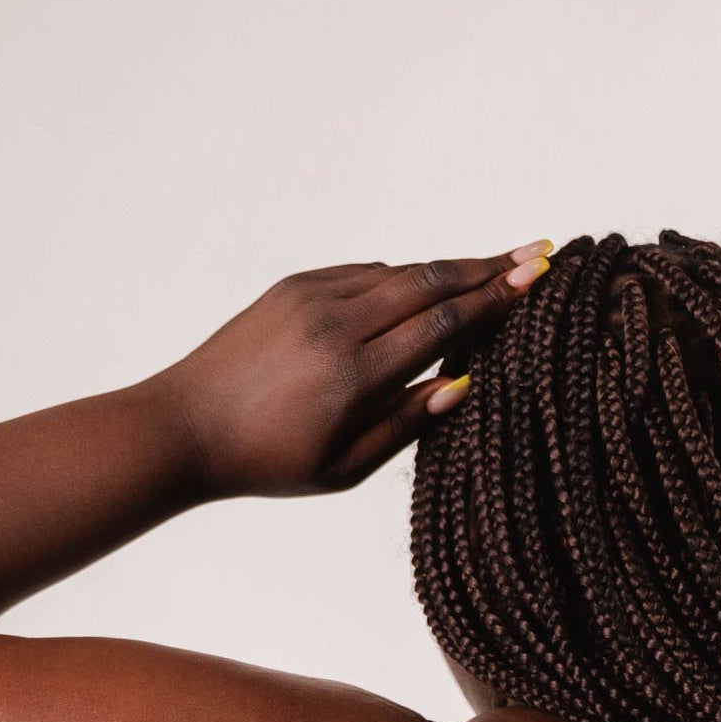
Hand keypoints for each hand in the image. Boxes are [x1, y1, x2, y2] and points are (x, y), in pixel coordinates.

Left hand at [151, 241, 552, 496]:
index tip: (534, 275)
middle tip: (533, 253)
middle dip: (485, 267)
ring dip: (448, 268)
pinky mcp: (293, 286)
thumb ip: (405, 425)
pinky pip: (363, 274)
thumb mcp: (344, 468)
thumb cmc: (269, 462)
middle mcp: (336, 324)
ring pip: (398, 271)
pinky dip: (401, 277)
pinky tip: (426, 286)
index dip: (493, 299)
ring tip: (492, 268)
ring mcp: (312, 297)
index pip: (441, 324)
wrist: (186, 426)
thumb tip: (462, 385)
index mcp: (353, 375)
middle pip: (428, 281)